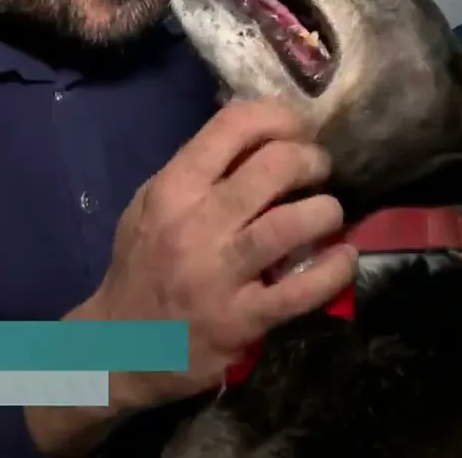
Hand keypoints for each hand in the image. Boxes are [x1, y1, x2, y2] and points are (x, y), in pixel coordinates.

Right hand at [90, 98, 357, 407]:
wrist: (120, 345)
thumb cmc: (141, 266)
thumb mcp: (150, 206)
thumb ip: (198, 172)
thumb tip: (259, 138)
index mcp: (174, 189)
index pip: (234, 125)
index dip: (280, 116)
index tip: (298, 129)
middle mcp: (196, 224)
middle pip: (275, 166)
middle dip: (311, 159)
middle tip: (318, 171)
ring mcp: (220, 274)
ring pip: (292, 223)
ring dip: (326, 210)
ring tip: (328, 213)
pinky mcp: (241, 320)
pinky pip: (302, 290)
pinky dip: (333, 269)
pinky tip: (342, 258)